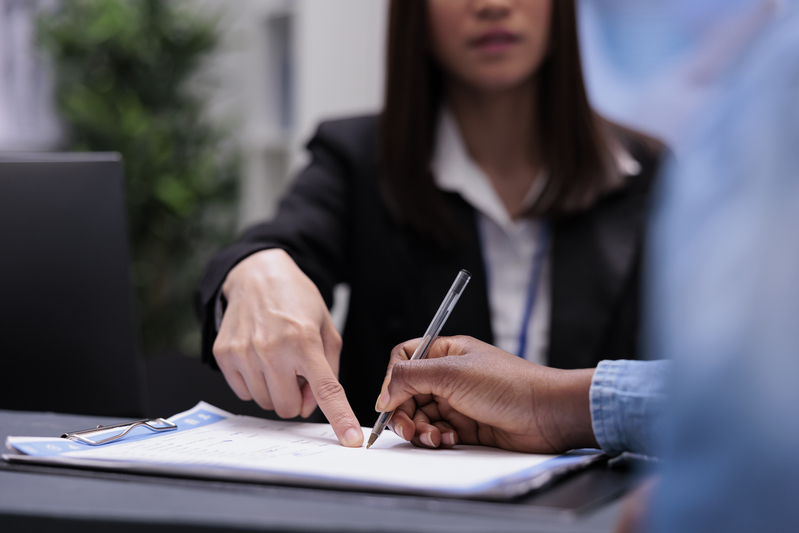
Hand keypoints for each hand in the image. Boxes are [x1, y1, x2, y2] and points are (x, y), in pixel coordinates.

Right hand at [213, 249, 362, 446]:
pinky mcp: (224, 355)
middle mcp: (272, 348)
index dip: (339, 418)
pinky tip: (259, 358)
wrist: (258, 275)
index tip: (349, 441)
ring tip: (278, 359)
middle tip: (297, 373)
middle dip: (296, 398)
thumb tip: (312, 405)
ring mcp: (244, 353)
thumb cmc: (296, 300)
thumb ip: (329, 369)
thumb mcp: (326, 327)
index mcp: (305, 341)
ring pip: (266, 403)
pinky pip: (244, 392)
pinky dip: (255, 383)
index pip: (326, 389)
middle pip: (288, 407)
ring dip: (275, 389)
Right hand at [376, 336, 597, 453]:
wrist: (546, 415)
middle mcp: (449, 375)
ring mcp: (458, 401)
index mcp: (446, 352)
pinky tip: (449, 439)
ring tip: (434, 436)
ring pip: (421, 416)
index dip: (392, 380)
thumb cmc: (509, 385)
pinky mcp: (466, 426)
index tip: (387, 401)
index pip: (404, 359)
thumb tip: (384, 393)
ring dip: (421, 429)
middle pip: (407, 393)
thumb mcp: (451, 373)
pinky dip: (437, 438)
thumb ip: (410, 378)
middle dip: (403, 412)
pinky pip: (437, 432)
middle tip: (408, 428)